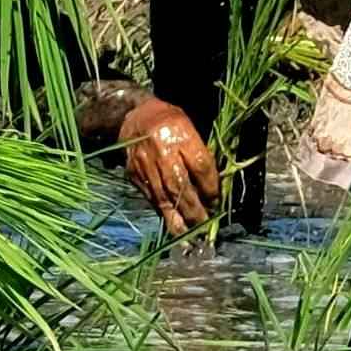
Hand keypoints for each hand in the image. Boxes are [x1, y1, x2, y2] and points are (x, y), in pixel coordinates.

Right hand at [110, 100, 223, 234]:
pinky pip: (151, 197)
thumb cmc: (170, 121)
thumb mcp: (191, 127)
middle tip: (206, 223)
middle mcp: (161, 150)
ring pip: (163, 196)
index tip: (217, 201)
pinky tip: (173, 224)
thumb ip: (202, 153)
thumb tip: (214, 186)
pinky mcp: (134, 174)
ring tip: (189, 235)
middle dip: (195, 208)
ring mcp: (145, 164)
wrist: (133, 116)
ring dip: (178, 217)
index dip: (210, 187)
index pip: (199, 165)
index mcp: (180, 133)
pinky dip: (163, 212)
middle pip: (180, 185)